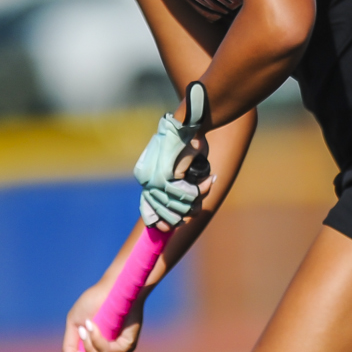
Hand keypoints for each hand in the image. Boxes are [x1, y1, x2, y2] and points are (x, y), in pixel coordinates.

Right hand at [61, 279, 141, 351]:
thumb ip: (69, 347)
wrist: (112, 287)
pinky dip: (97, 340)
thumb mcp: (75, 324)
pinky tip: (92, 325)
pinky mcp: (128, 343)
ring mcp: (120, 350)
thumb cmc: (94, 302)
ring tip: (85, 328)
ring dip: (88, 349)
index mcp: (97, 351)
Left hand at [133, 111, 212, 228]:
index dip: (159, 221)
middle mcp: (146, 178)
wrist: (190, 122)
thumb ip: (179, 184)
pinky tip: (205, 181)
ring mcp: (155, 177)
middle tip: (195, 207)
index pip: (147, 207)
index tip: (167, 229)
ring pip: (178, 205)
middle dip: (183, 213)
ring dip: (195, 200)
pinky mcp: (166, 175)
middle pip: (165, 211)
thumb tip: (184, 209)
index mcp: (146, 175)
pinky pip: (187, 195)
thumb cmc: (189, 140)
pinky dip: (199, 190)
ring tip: (205, 187)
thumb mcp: (180, 164)